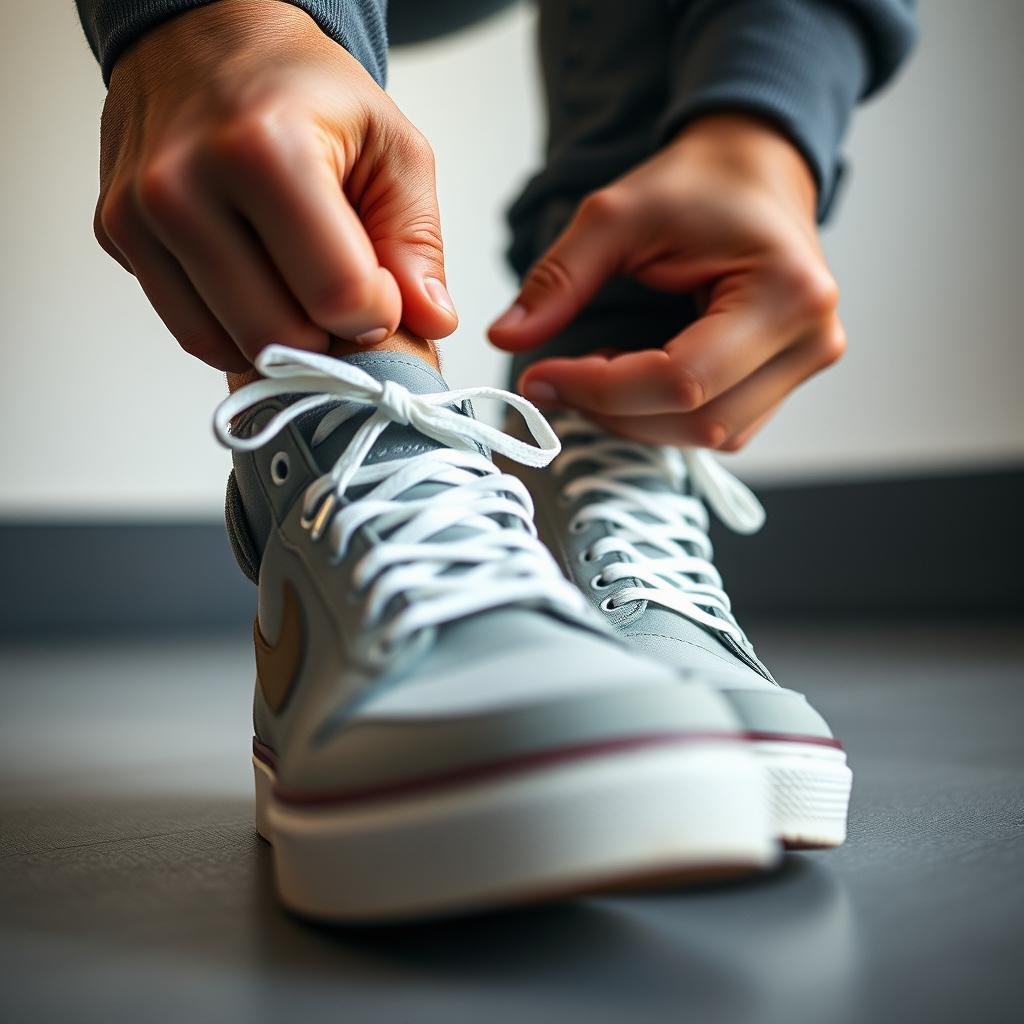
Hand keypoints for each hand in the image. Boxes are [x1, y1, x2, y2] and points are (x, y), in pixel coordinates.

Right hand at [95, 0, 456, 371]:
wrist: (206, 39)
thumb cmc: (306, 93)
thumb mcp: (392, 148)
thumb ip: (416, 241)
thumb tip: (433, 321)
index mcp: (264, 151)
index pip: (336, 294)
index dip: (377, 313)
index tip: (382, 292)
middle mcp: (183, 185)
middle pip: (280, 337)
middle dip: (328, 336)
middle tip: (342, 296)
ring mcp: (138, 216)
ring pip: (231, 349)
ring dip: (283, 341)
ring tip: (302, 289)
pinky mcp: (117, 238)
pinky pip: (193, 333)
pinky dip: (238, 333)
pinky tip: (261, 291)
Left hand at [489, 115, 843, 449]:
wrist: (758, 168)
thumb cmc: (698, 184)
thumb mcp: (616, 215)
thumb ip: (558, 279)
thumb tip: (503, 338)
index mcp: (786, 294)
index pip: (682, 381)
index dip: (600, 390)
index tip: (539, 375)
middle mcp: (811, 341)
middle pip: (699, 421)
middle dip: (614, 411)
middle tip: (557, 378)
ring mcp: (805, 366)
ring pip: (710, 435)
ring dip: (637, 419)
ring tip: (596, 370)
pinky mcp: (786, 381)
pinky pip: (721, 427)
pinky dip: (662, 416)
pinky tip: (633, 378)